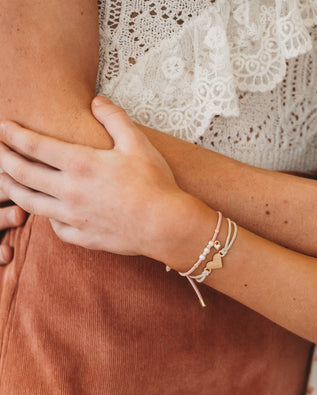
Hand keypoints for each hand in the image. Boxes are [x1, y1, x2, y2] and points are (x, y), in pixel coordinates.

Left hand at [0, 96, 187, 259]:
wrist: (167, 225)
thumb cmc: (156, 183)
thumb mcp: (137, 143)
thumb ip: (114, 118)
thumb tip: (96, 101)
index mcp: (80, 164)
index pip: (33, 145)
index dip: (12, 134)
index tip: (2, 127)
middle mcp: (70, 191)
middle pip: (22, 174)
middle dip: (3, 159)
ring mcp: (74, 217)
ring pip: (30, 203)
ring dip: (12, 189)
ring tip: (5, 180)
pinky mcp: (83, 238)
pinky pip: (55, 228)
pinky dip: (47, 217)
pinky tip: (47, 211)